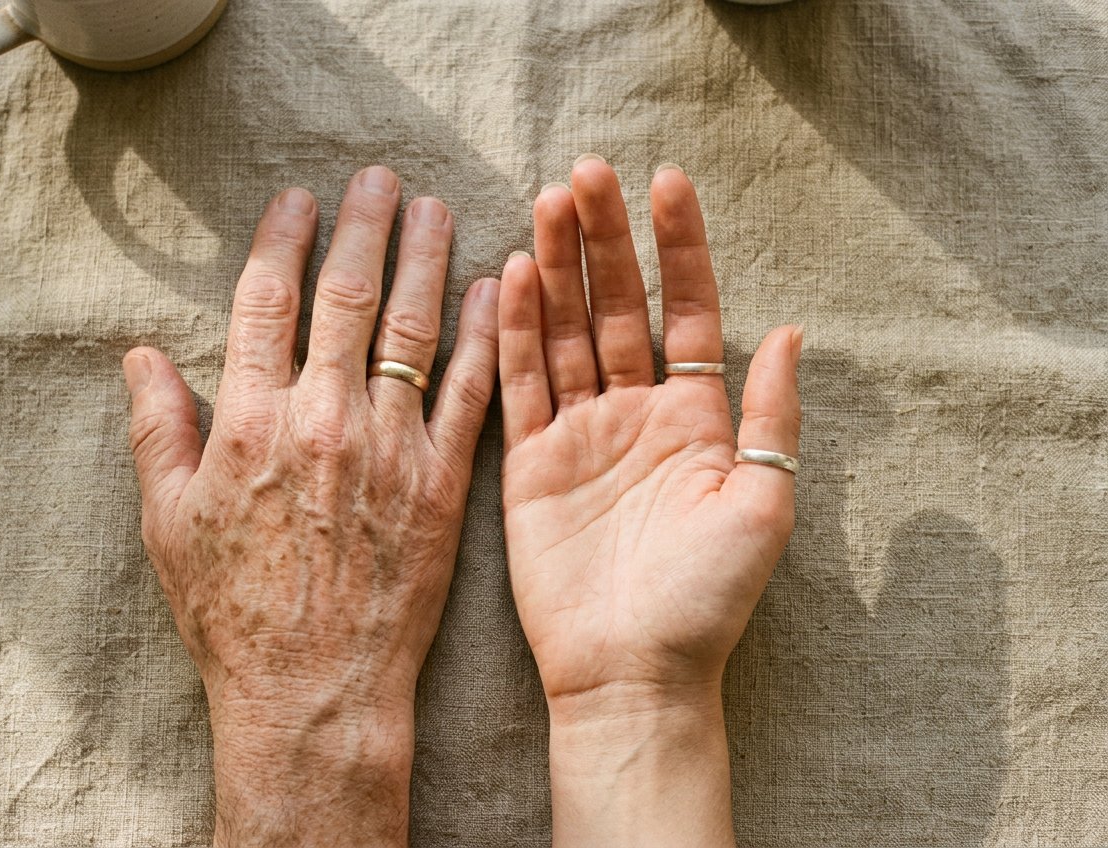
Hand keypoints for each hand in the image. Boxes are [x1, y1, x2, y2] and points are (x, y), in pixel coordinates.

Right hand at [123, 167, 498, 847]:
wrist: (313, 692)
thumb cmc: (232, 614)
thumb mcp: (169, 523)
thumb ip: (158, 431)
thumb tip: (140, 355)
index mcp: (251, 422)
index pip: (267, 303)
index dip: (281, 240)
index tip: (297, 199)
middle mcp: (324, 420)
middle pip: (347, 298)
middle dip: (364, 226)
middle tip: (380, 178)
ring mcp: (390, 449)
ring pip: (413, 330)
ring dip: (426, 260)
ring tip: (437, 209)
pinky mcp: (441, 484)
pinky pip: (468, 395)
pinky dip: (484, 338)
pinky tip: (497, 291)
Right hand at [498, 157, 800, 846]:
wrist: (631, 672)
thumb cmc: (705, 600)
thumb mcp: (762, 503)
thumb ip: (769, 415)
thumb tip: (790, 331)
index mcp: (696, 419)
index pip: (688, 312)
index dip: (680, 248)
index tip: (667, 183)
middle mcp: (636, 414)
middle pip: (619, 307)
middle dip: (605, 240)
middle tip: (587, 173)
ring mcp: (580, 434)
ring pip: (566, 332)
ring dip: (559, 268)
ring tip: (548, 203)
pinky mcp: (529, 462)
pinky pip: (521, 383)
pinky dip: (517, 331)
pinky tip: (516, 276)